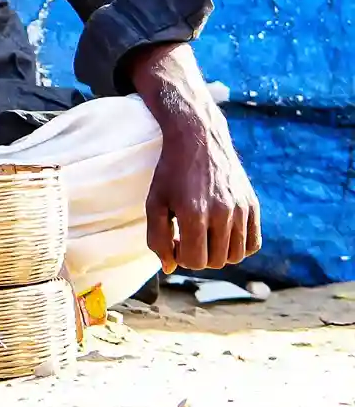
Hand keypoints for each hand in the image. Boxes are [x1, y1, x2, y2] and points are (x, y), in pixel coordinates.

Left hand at [131, 42, 262, 272]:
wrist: (198, 138)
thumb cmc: (171, 171)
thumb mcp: (154, 201)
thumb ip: (157, 237)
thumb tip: (170, 268)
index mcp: (193, 212)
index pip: (194, 261)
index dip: (181, 258)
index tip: (175, 242)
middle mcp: (222, 212)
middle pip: (215, 262)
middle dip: (199, 256)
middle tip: (188, 238)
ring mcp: (241, 209)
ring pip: (236, 257)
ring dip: (219, 254)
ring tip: (205, 236)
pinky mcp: (253, 205)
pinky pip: (252, 244)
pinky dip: (238, 246)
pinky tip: (223, 233)